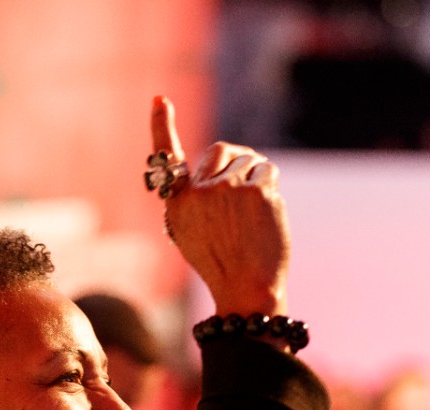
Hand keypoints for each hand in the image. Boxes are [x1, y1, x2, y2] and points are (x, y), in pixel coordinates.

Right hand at [150, 96, 290, 317]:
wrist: (246, 288)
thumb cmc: (222, 264)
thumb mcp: (192, 232)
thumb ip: (197, 198)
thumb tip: (221, 166)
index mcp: (179, 202)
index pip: (166, 157)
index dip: (160, 126)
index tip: (159, 99)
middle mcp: (199, 191)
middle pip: (221, 150)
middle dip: (234, 163)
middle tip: (242, 193)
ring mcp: (228, 187)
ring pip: (249, 160)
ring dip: (256, 179)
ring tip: (253, 216)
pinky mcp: (256, 188)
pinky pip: (266, 169)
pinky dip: (270, 187)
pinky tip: (266, 213)